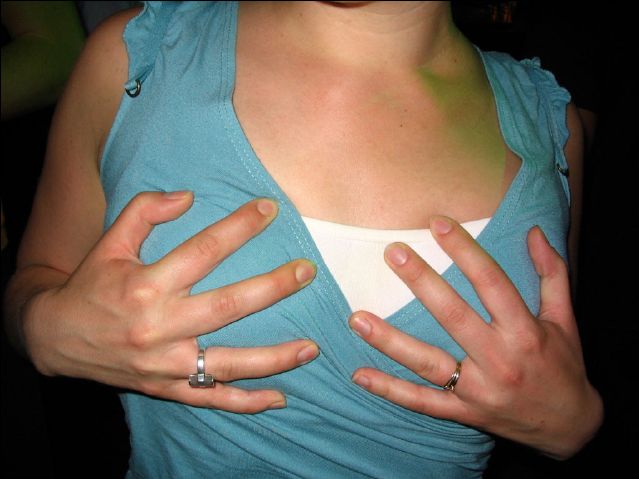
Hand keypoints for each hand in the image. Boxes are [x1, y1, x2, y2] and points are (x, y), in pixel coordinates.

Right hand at [24, 192, 318, 412]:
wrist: (55, 338)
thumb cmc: (90, 285)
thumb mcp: (109, 242)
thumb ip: (144, 211)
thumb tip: (188, 196)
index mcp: (147, 284)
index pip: (204, 250)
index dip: (240, 226)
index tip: (270, 209)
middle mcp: (160, 325)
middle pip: (228, 306)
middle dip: (272, 288)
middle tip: (307, 272)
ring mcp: (165, 363)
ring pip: (229, 362)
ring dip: (274, 357)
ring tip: (312, 346)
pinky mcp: (167, 388)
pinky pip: (211, 399)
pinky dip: (246, 402)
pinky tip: (279, 398)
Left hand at [348, 217, 602, 458]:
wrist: (569, 428)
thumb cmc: (563, 365)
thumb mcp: (565, 318)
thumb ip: (551, 273)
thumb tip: (533, 232)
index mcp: (525, 332)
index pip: (491, 283)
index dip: (465, 250)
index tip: (438, 223)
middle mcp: (499, 360)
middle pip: (453, 316)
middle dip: (422, 282)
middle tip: (393, 253)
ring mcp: (477, 390)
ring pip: (428, 363)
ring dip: (390, 341)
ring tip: (357, 318)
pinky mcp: (463, 412)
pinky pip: (422, 403)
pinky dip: (390, 390)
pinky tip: (359, 375)